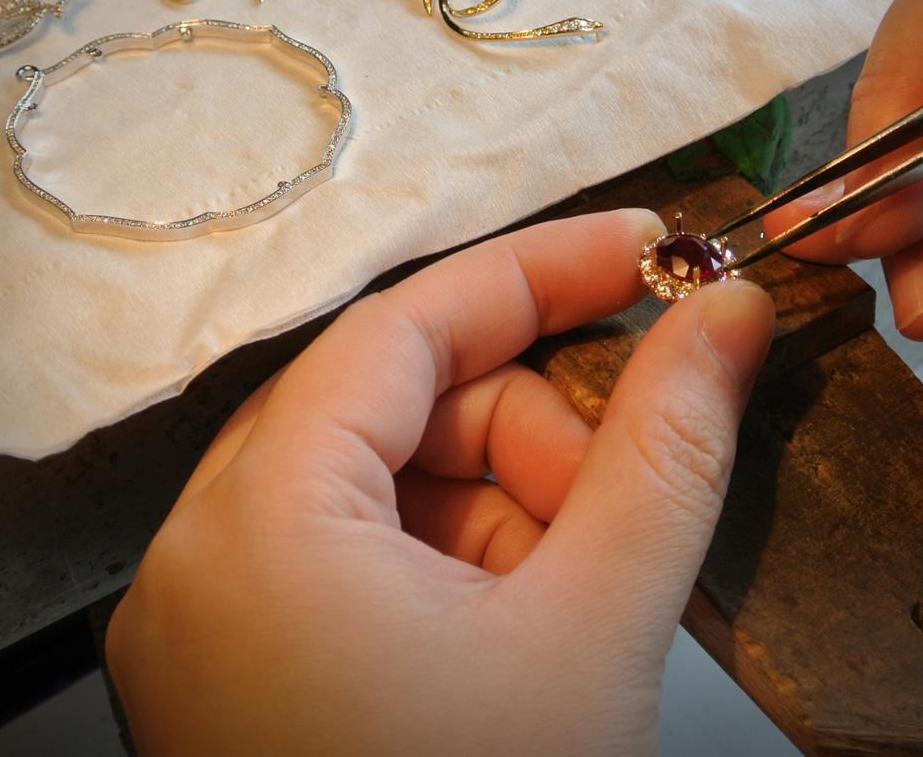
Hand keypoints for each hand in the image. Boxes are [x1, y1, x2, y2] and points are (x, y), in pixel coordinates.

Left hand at [105, 209, 774, 754]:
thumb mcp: (597, 629)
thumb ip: (668, 448)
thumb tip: (720, 324)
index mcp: (258, 525)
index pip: (404, 324)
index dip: (540, 270)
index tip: (643, 249)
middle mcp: (202, 560)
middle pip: (395, 404)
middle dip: (529, 429)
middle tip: (625, 487)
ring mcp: (210, 622)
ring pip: (384, 482)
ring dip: (503, 506)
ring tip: (575, 592)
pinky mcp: (241, 672)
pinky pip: (357, 557)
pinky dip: (455, 565)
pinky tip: (521, 630)